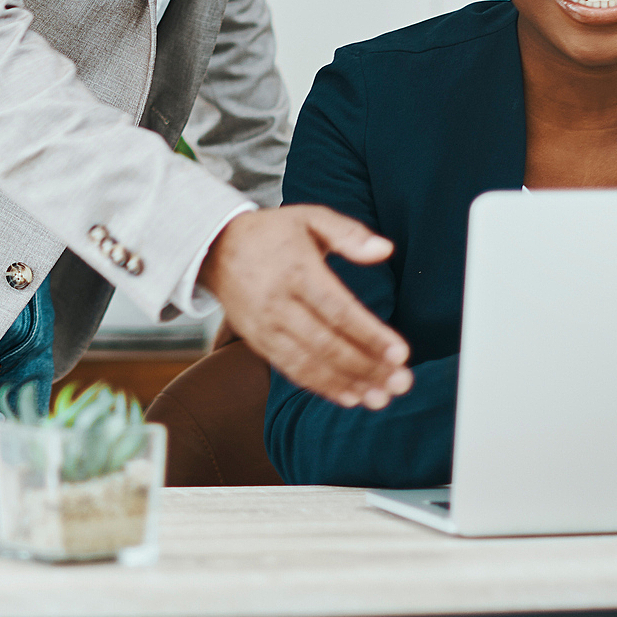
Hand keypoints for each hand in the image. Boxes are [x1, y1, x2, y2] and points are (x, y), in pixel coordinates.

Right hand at [198, 205, 410, 408]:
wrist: (215, 247)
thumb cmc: (271, 233)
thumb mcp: (310, 218)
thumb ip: (349, 233)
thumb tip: (385, 250)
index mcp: (296, 270)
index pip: (338, 310)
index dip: (369, 335)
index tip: (400, 353)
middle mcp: (278, 303)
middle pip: (327, 344)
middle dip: (367, 368)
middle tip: (401, 383)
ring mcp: (265, 326)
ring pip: (310, 364)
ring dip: (348, 385)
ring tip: (381, 398)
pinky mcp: (258, 342)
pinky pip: (292, 370)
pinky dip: (321, 387)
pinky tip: (350, 396)